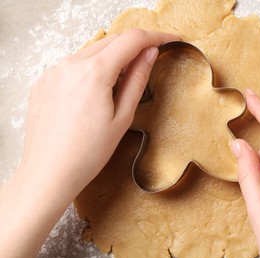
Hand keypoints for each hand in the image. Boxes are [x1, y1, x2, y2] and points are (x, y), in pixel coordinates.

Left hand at [0, 29, 178, 257]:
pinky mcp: (44, 82)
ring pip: (91, 51)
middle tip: (150, 60)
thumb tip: (150, 53)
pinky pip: (73, 64)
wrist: (49, 174)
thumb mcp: (122, 117)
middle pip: (111, 41)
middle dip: (134, 46)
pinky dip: (90, 68)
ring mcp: (54, 72)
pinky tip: (95, 91)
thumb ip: (137, 79)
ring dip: (111, 58)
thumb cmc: (87, 153)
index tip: (170, 40)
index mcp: (94, 72)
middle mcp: (70, 65)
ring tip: (120, 84)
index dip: (156, 36)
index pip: (132, 40)